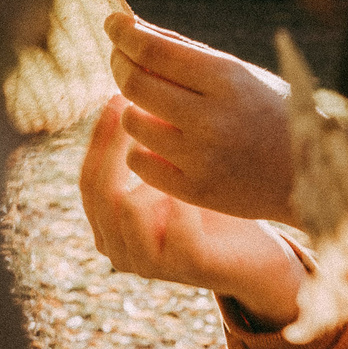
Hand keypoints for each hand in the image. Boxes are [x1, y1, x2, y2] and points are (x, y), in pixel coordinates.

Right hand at [79, 97, 302, 327]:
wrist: (258, 254)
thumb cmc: (213, 205)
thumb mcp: (173, 172)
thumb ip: (145, 145)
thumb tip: (123, 82)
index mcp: (109, 226)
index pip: (89, 177)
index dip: (100, 138)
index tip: (116, 96)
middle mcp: (119, 248)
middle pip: (98, 191)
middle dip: (114, 144)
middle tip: (135, 107)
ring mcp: (150, 262)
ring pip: (127, 206)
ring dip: (155, 175)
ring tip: (179, 150)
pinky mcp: (186, 266)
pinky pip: (175, 224)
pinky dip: (188, 200)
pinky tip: (207, 183)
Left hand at [106, 11, 294, 221]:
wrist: (310, 174)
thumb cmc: (271, 113)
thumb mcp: (241, 73)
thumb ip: (187, 52)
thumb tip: (130, 27)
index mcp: (228, 79)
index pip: (154, 50)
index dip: (123, 33)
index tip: (112, 24)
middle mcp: (213, 118)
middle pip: (134, 83)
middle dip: (120, 65)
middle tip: (121, 60)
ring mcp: (203, 158)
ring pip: (133, 122)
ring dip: (134, 109)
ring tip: (152, 107)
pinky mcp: (196, 191)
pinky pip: (139, 162)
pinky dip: (141, 148)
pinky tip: (158, 142)